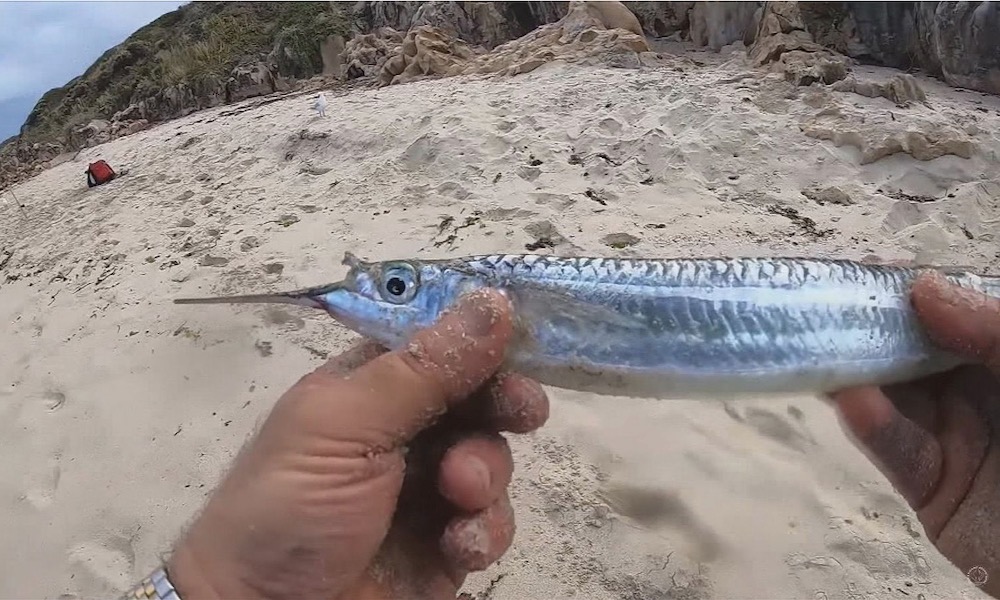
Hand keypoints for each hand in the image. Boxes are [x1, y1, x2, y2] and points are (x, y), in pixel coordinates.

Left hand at [166, 289, 548, 599]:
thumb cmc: (290, 506)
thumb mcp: (345, 426)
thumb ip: (423, 368)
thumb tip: (495, 300)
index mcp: (367, 388)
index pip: (437, 346)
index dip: (480, 341)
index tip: (522, 341)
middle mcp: (401, 432)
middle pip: (477, 399)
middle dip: (501, 406)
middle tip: (522, 412)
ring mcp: (426, 490)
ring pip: (492, 459)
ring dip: (486, 473)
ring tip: (460, 494)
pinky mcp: (446, 544)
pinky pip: (491, 523)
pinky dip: (484, 530)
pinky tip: (458, 544)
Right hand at [830, 271, 999, 595]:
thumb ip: (993, 330)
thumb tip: (924, 287)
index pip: (954, 315)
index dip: (913, 292)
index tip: (873, 272)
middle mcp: (982, 394)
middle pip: (914, 354)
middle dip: (871, 329)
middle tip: (826, 306)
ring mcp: (957, 442)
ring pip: (896, 400)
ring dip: (858, 374)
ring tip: (823, 348)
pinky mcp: (935, 492)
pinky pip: (899, 454)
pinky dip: (874, 428)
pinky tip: (855, 401)